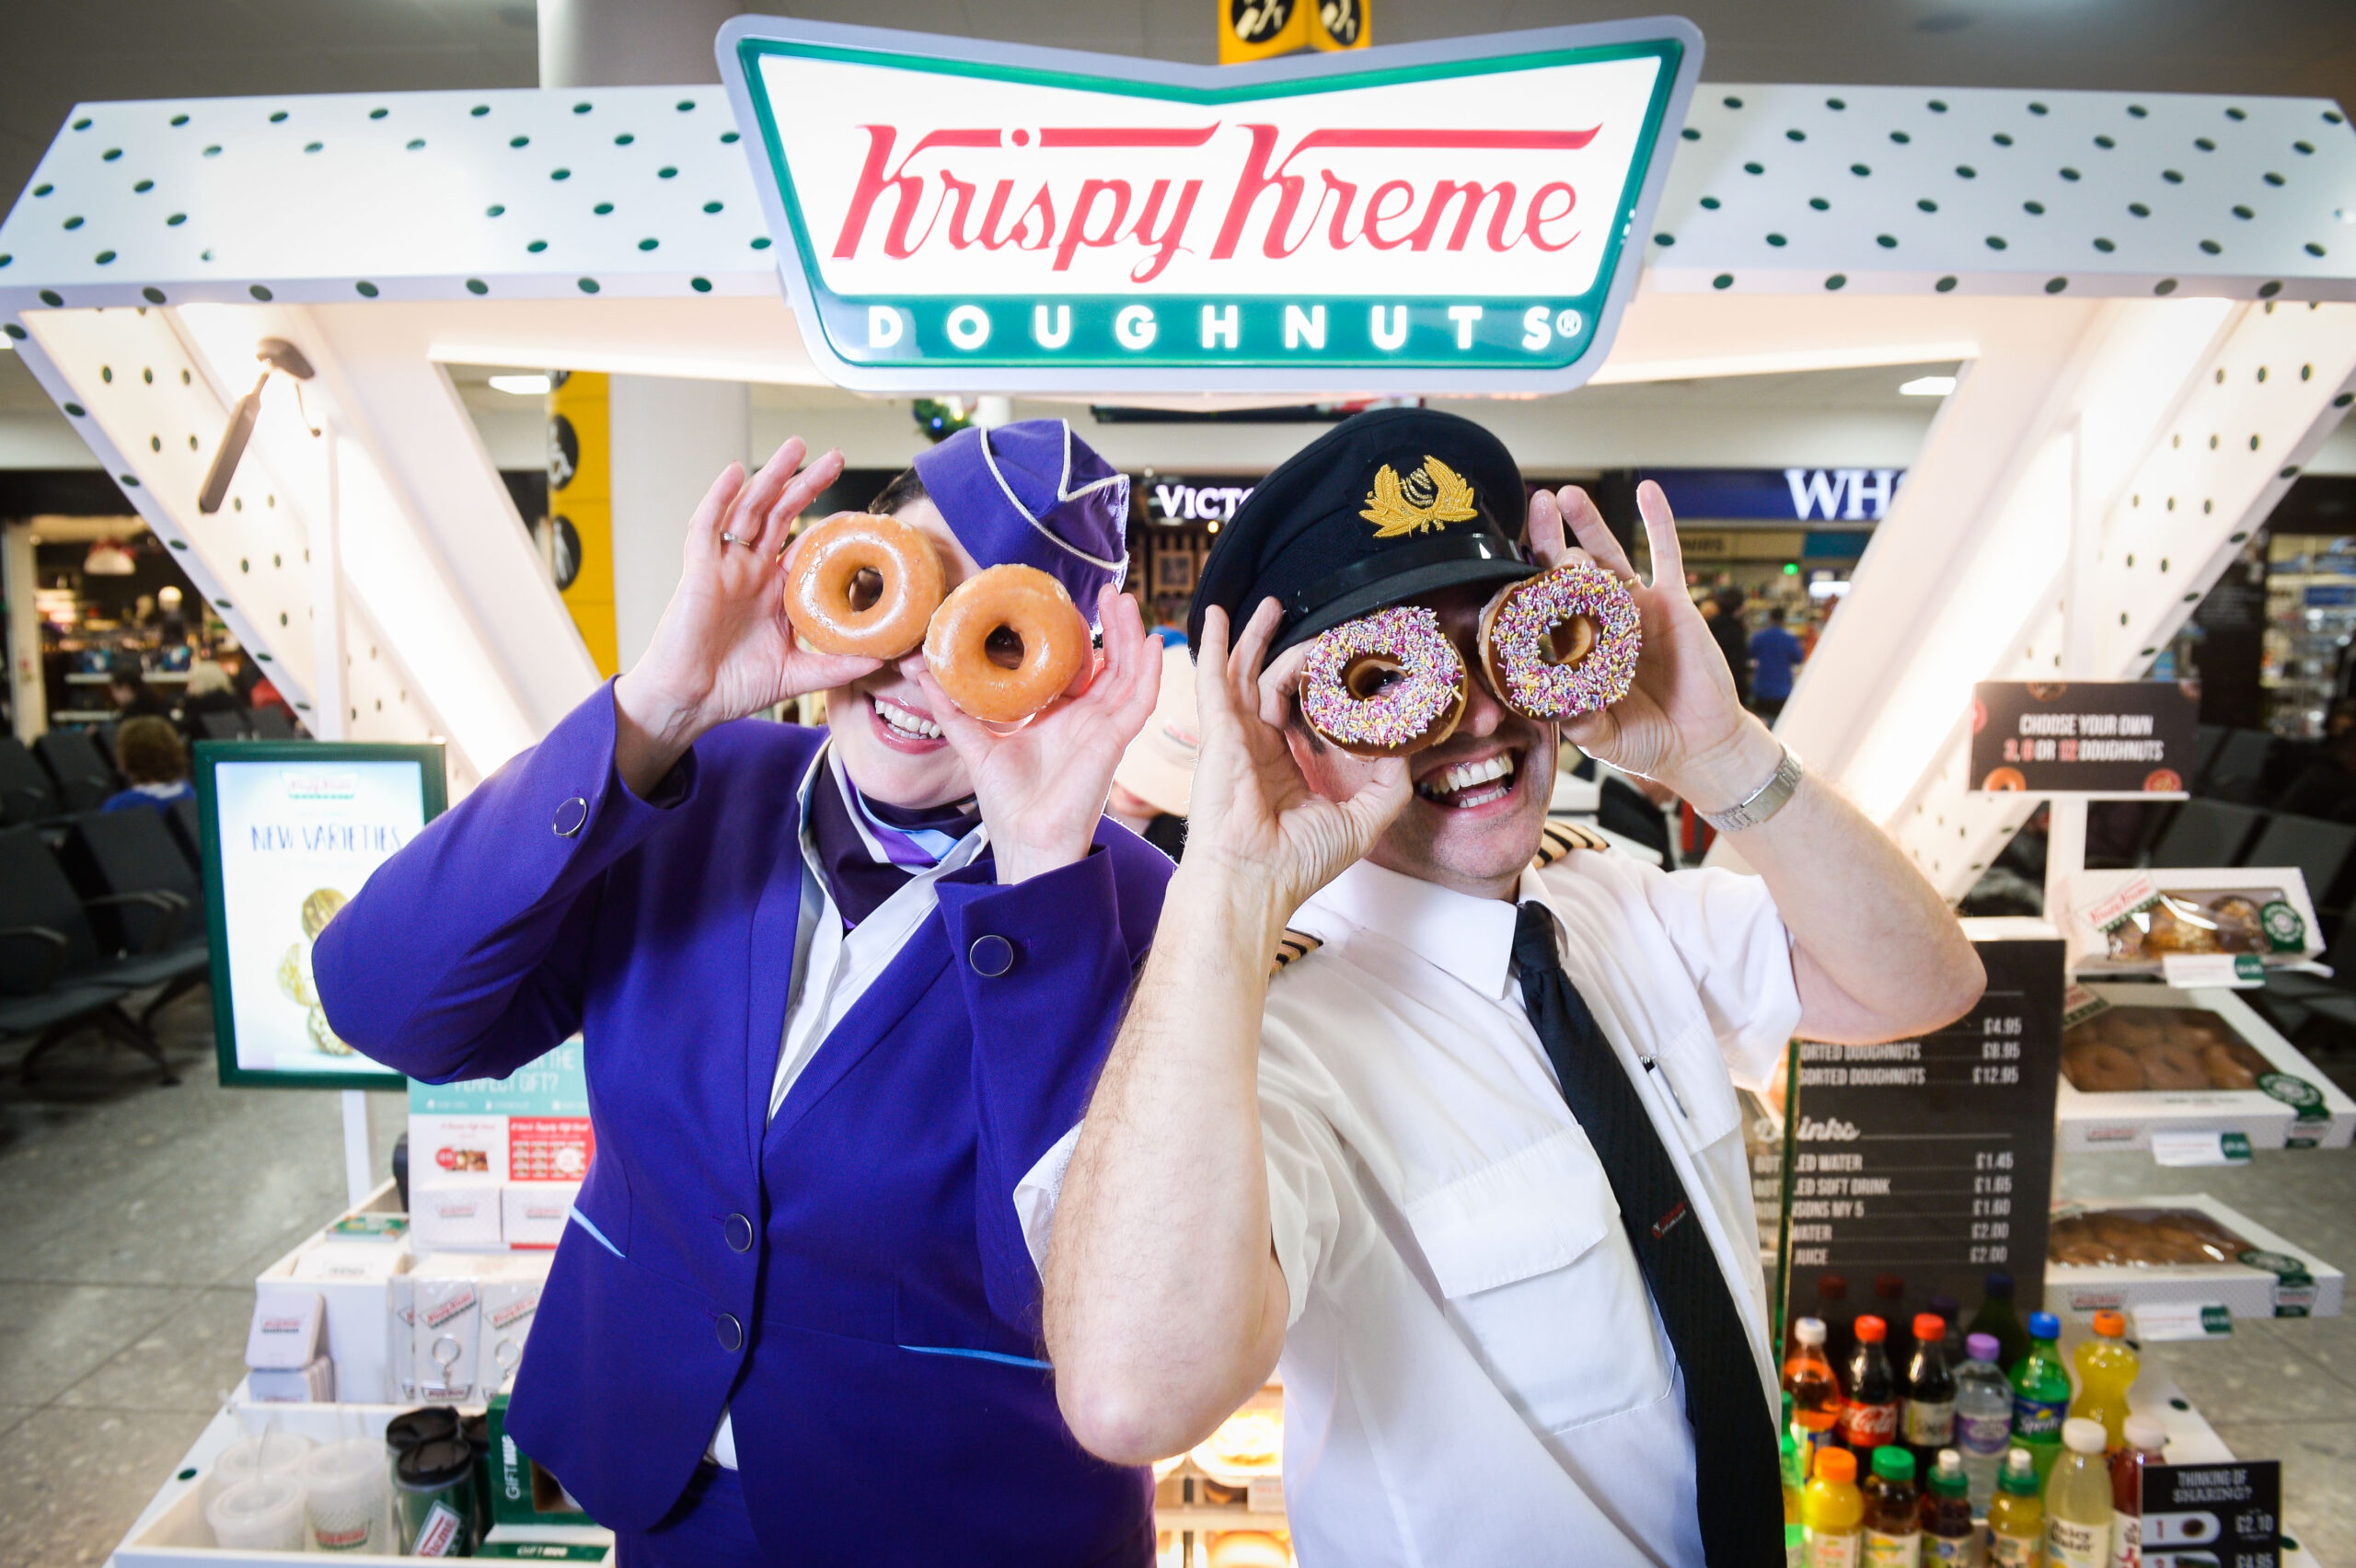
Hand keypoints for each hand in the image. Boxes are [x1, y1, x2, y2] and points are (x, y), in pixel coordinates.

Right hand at [612, 439, 882, 794]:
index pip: (807, 546)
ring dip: (771, 476)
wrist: (689, 703)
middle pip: (781, 515)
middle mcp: (751, 572)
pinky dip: (719, 497)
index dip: (830, 526)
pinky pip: (706, 526)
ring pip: (749, 509)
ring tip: (796, 447)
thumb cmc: (734, 687)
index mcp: (775, 592)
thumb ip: (838, 666)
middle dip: (806, 483)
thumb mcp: (799, 675)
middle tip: (835, 456)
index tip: (863, 513)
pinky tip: (736, 472)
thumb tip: (884, 658)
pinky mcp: (698, 571)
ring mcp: (724, 568)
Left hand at [911, 587, 1165, 884]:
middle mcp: (1089, 721)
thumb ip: (954, 711)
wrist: (1025, 843)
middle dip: (1113, 626)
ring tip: (1126, 602)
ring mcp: (1105, 731)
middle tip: (1107, 590)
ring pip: (1129, 674)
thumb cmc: (1009, 805)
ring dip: (1131, 637)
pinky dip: (1148, 672)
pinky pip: (1139, 703)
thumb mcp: (976, 746)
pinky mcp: (1114, 743)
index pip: (1083, 670)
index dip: (1086, 637)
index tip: (1074, 604)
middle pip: (1111, 664)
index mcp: (1062, 719)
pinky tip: (1151, 643)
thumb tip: (922, 674)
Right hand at [1182, 599, 1409, 924]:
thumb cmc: (1294, 863)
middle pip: (1273, 684)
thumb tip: (1406, 750)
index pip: (1305, 713)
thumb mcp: (1362, 822)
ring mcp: (1235, 737)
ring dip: (1258, 637)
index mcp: (1285, 768)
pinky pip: (1214, 677)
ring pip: (1247, 673)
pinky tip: (1218, 615)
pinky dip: (1215, 644)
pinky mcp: (1218, 730)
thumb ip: (1388, 787)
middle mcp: (1258, 748)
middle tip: (1321, 630)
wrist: (1254, 880)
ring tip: (1275, 606)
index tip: (1351, 668)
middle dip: (1294, 652)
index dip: (1326, 688)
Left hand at [1540, 481, 1781, 810]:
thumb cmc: (1647, 742)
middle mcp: (1601, 623)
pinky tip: (1648, 490)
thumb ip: (1582, 724)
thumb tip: (1554, 710)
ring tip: (1568, 495)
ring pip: (1609, 557)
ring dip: (1589, 524)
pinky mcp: (1674, 603)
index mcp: (1576, 651)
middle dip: (1548, 539)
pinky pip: (1667, 555)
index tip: (1503, 563)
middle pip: (1568, 573)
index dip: (1525, 585)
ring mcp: (1636, 609)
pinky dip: (1658, 522)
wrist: (1701, 745)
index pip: (1543, 610)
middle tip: (1535, 506)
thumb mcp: (1606, 740)